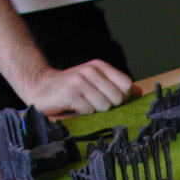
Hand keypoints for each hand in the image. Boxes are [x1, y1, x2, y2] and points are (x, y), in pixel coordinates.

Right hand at [19, 60, 138, 115]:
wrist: (40, 87)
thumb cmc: (72, 88)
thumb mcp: (96, 83)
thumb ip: (117, 86)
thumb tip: (139, 91)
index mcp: (100, 66)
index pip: (126, 85)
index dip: (121, 97)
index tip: (108, 97)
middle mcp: (90, 70)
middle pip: (117, 98)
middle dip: (107, 105)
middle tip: (92, 101)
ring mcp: (79, 81)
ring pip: (104, 106)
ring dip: (93, 110)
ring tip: (82, 103)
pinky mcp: (70, 93)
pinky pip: (89, 111)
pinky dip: (82, 113)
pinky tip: (73, 106)